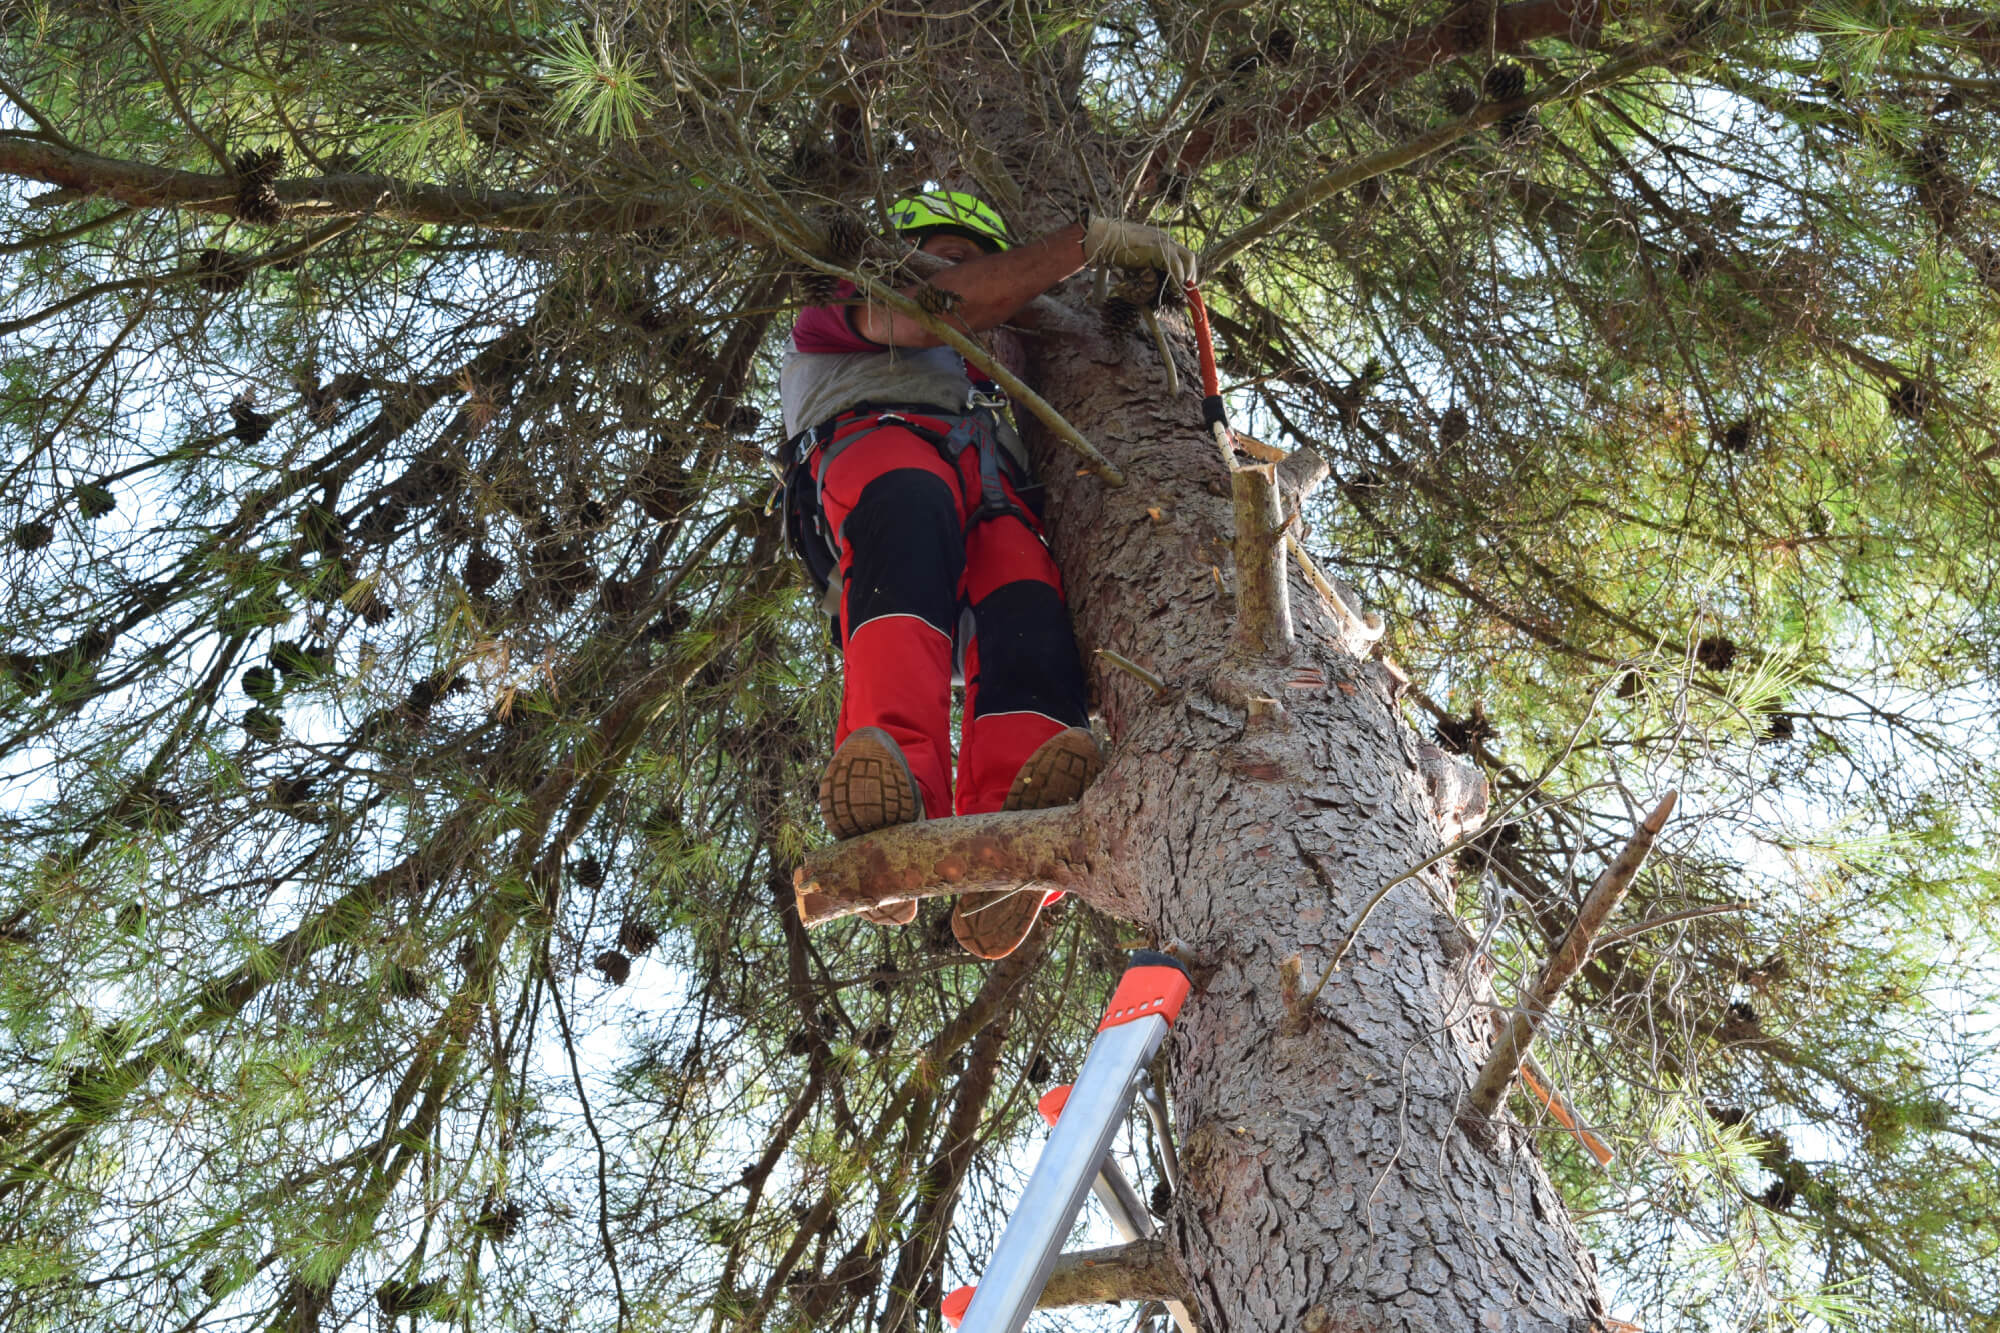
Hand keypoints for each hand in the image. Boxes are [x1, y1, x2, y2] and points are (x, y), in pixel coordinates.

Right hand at [1083, 216, 1197, 287]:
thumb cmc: (1117, 249)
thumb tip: (1154, 282)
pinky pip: (1175, 266)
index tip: (1184, 285)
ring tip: (1178, 291)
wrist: (1106, 238)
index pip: (1183, 255)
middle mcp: (1166, 240)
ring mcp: (1164, 243)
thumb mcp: (1139, 258)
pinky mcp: (1158, 249)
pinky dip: (1177, 279)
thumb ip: (1149, 266)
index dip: (1187, 271)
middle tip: (1186, 290)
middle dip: (1191, 275)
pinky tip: (1172, 289)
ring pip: (1187, 261)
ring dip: (1185, 278)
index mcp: (1162, 240)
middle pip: (1190, 257)